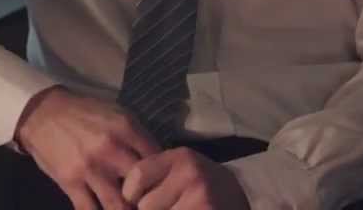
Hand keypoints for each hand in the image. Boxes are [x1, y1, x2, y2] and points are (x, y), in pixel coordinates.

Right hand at [15, 86, 161, 209]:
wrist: (44, 114)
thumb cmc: (86, 114)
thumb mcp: (118, 114)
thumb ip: (138, 137)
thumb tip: (160, 161)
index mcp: (126, 130)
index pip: (158, 160)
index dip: (165, 177)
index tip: (166, 186)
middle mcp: (111, 150)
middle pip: (142, 186)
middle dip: (150, 200)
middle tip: (152, 204)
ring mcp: (90, 169)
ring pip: (118, 206)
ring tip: (131, 209)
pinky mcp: (70, 183)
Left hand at [121, 147, 250, 209]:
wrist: (240, 198)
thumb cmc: (200, 186)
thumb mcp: (181, 170)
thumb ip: (154, 176)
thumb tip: (122, 199)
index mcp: (181, 157)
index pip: (136, 176)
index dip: (131, 193)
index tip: (138, 198)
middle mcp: (192, 173)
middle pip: (145, 205)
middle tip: (168, 205)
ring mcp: (201, 197)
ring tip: (181, 208)